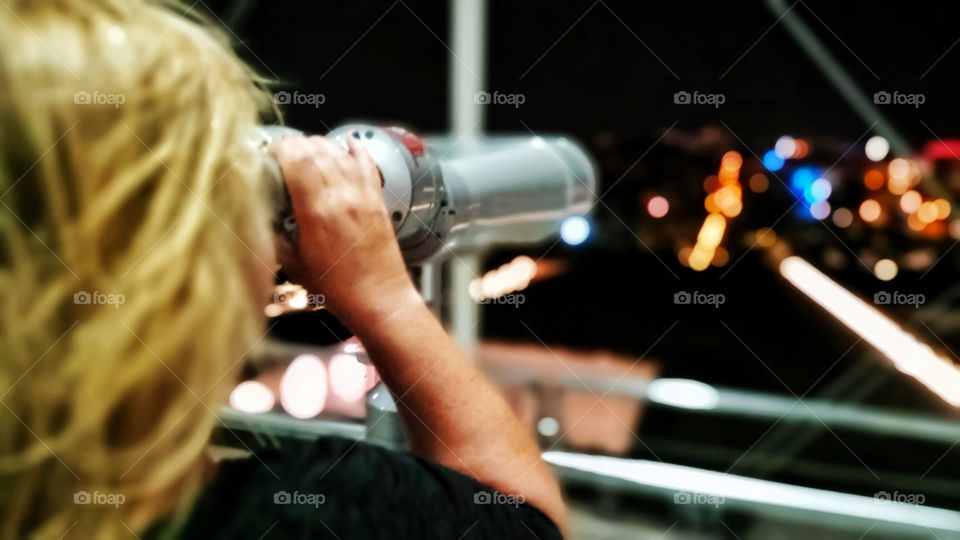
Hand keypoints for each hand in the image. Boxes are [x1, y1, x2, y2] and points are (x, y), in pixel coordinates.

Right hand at [269, 135, 415, 321]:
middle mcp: (343, 197)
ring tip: (306, 153)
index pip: (297, 157)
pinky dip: (356, 149)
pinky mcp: (377, 200)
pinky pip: (367, 164)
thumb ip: (274, 235)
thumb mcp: (294, 264)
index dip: (280, 148)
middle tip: (283, 154)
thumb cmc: (339, 289)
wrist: (379, 299)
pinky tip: (348, 142)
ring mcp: (363, 196)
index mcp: (318, 211)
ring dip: (320, 146)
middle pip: (316, 149)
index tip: (269, 154)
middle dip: (295, 145)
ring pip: (339, 152)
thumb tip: (260, 215)